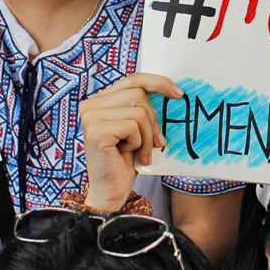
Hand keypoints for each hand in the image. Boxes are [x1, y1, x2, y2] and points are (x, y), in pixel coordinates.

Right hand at [79, 73, 183, 212]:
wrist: (112, 190)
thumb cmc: (126, 159)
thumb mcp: (138, 127)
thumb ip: (143, 107)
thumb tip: (173, 90)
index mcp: (101, 99)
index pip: (133, 79)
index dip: (157, 82)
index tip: (178, 93)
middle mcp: (91, 104)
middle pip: (138, 94)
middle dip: (153, 121)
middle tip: (156, 142)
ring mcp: (91, 116)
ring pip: (138, 111)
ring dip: (147, 135)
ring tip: (141, 151)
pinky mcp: (96, 130)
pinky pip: (132, 127)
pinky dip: (138, 143)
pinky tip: (128, 154)